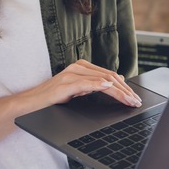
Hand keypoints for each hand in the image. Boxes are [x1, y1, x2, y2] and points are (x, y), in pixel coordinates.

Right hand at [26, 60, 141, 107]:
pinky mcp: (66, 83)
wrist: (32, 102)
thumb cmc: (52, 97)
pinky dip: (99, 85)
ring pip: (101, 80)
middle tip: (135, 100)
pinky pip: (87, 83)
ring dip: (118, 91)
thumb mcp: (75, 90)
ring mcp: (72, 74)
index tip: (133, 96)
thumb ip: (90, 85)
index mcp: (81, 67)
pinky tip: (109, 88)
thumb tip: (110, 83)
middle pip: (108, 76)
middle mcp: (78, 67)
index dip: (124, 85)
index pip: (108, 74)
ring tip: (129, 100)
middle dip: (125, 90)